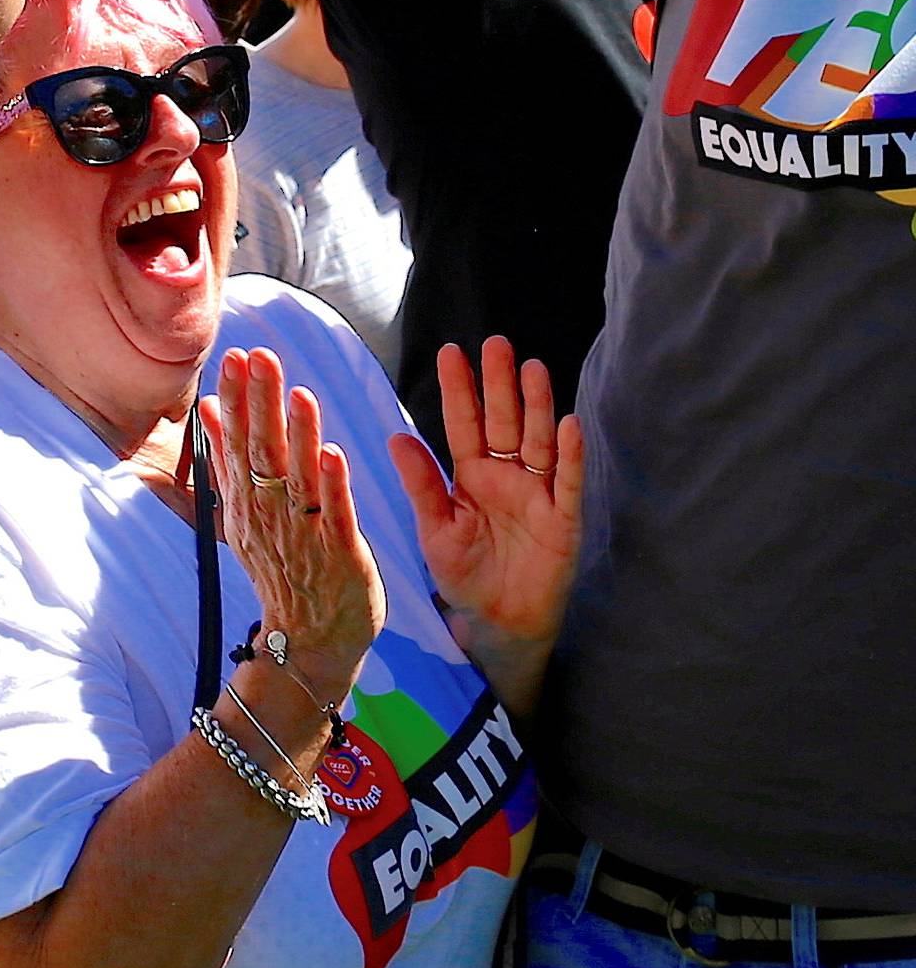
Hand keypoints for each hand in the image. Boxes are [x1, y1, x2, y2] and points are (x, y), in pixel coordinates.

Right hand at [201, 347, 385, 701]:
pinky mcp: (339, 554)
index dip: (237, 399)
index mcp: (246, 501)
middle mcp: (269, 514)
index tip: (235, 357)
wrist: (307, 645)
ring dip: (299, 435)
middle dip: (262, 403)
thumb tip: (208, 406)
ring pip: (299, 479)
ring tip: (300, 393)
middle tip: (261, 357)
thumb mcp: (243, 514)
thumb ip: (228, 458)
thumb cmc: (280, 568)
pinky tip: (334, 453)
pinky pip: (335, 515)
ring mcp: (303, 534)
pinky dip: (334, 486)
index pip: (236, 441)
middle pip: (262, 452)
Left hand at [389, 339, 581, 652]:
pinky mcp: (562, 521)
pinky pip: (567, 484)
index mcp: (470, 475)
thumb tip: (395, 437)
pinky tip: (570, 424)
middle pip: (503, 422)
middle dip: (500, 384)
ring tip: (533, 367)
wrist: (498, 624)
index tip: (450, 351)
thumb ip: (421, 486)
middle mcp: (506, 476)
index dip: (459, 389)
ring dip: (537, 406)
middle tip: (496, 343)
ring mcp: (537, 495)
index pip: (463, 423)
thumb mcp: (435, 531)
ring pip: (537, 442)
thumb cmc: (464, 575)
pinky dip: (571, 456)